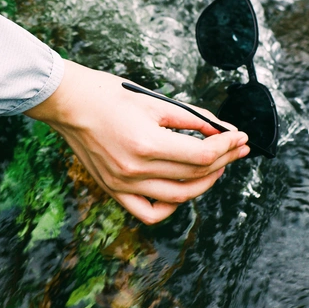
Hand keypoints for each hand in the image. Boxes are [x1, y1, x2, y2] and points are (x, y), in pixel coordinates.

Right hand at [24, 60, 249, 223]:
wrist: (69, 103)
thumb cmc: (107, 95)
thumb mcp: (154, 101)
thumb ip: (190, 118)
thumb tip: (220, 129)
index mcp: (147, 143)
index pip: (202, 155)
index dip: (227, 146)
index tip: (239, 136)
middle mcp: (136, 169)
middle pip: (195, 175)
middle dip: (223, 160)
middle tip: (236, 148)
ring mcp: (123, 184)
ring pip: (178, 197)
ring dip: (205, 183)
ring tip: (216, 166)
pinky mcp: (113, 189)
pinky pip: (149, 212)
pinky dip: (171, 206)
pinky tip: (182, 189)